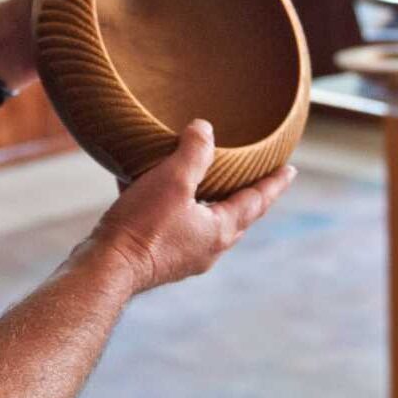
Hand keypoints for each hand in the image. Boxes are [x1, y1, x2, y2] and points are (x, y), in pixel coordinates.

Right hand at [82, 119, 296, 295]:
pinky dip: (175, 207)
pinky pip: (176, 226)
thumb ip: (194, 153)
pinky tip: (153, 189)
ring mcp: (184, 256)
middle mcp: (207, 247)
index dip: (274, 183)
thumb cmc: (143, 226)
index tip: (291, 170)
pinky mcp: (159, 257)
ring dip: (210, 201)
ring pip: (206, 222)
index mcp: (219, 230)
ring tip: (207, 180)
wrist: (106, 268)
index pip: (257, 201)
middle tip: (256, 177)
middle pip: (237, 216)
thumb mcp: (173, 180)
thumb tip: (205, 129)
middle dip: (247, 195)